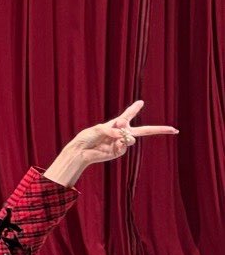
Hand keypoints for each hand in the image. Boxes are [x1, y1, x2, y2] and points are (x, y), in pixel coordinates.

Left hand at [47, 100, 175, 185]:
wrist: (80, 151)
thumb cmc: (87, 137)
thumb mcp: (98, 129)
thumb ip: (112, 130)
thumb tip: (124, 137)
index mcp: (115, 124)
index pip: (128, 115)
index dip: (134, 108)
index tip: (141, 102)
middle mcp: (121, 133)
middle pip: (144, 130)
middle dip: (159, 130)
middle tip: (173, 129)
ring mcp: (122, 143)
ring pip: (133, 138)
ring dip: (127, 136)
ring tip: (118, 135)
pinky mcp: (119, 152)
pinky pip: (126, 146)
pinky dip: (122, 143)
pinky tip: (117, 142)